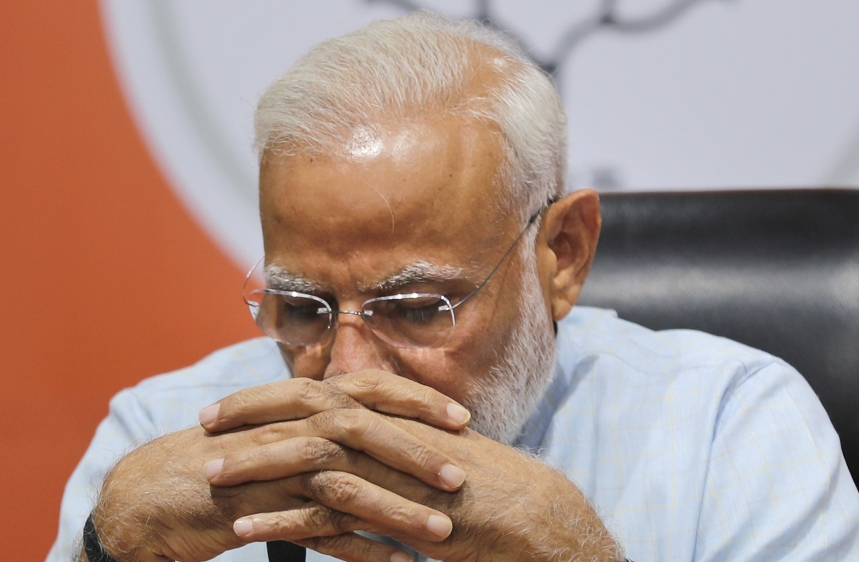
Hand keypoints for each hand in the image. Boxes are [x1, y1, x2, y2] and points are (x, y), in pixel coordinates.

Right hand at [92, 370, 470, 561]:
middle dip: (418, 453)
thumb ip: (325, 423)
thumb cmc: (226, 459)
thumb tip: (380, 424)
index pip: (371, 388)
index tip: (462, 418)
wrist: (149, 494)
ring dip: (399, 509)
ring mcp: (274, 468)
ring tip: (442, 531)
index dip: (418, 400)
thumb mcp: (280, 431)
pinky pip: (318, 531)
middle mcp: (293, 426)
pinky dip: (360, 549)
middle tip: (462, 476)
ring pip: (349, 485)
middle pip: (367, 431)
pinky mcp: (259, 509)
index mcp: (302, 401)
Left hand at [210, 401, 622, 560]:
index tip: (232, 404)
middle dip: (250, 414)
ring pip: (309, 456)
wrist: (532, 513)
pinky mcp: (395, 509)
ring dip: (255, 465)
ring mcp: (391, 468)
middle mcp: (389, 429)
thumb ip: (394, 442)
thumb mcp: (433, 453)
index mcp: (394, 413)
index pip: (322, 390)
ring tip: (208, 476)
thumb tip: (359, 442)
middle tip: (202, 424)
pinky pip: (329, 511)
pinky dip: (283, 518)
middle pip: (306, 408)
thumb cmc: (487, 486)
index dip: (272, 394)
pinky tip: (247, 527)